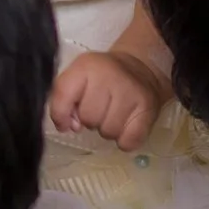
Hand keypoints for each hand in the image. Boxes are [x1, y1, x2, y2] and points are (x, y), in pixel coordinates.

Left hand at [48, 50, 168, 148]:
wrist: (141, 68)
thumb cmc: (103, 77)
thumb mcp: (78, 78)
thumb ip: (64, 100)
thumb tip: (71, 126)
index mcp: (87, 66)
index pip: (63, 94)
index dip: (60, 114)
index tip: (67, 121)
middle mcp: (110, 76)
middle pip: (88, 117)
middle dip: (90, 120)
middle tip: (100, 110)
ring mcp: (132, 92)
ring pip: (108, 132)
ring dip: (108, 129)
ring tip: (113, 115)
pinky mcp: (149, 109)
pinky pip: (128, 141)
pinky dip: (125, 140)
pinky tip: (126, 126)